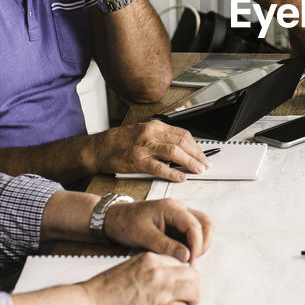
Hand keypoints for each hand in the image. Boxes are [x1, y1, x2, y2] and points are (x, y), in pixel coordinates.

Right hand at [80, 252, 200, 304]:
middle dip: (194, 285)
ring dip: (193, 298)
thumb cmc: (106, 288)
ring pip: (195, 290)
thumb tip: (168, 274)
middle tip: (189, 294)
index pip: (182, 261)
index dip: (184, 273)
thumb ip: (151, 267)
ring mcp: (160, 291)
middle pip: (193, 275)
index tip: (182, 281)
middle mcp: (159, 272)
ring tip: (187, 304)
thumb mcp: (131, 266)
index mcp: (152, 259)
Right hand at [92, 120, 211, 180]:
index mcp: (155, 126)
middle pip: (182, 142)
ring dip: (189, 162)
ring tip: (198, 170)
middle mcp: (151, 133)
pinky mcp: (137, 160)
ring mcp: (144, 146)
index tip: (203, 155)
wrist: (98, 148)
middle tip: (205, 164)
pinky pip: (159, 167)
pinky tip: (181, 177)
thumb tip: (182, 149)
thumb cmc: (120, 142)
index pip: (183, 134)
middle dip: (197, 154)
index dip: (196, 146)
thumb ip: (162, 139)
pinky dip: (172, 173)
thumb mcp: (144, 132)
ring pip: (174, 152)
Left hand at [103, 198, 211, 261]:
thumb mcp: (143, 236)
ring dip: (200, 244)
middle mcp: (179, 209)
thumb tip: (186, 256)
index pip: (195, 225)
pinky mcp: (177, 224)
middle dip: (203, 243)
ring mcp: (179, 216)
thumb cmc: (124, 223)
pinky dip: (192, 245)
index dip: (197, 245)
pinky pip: (192, 233)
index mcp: (171, 208)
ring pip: (202, 228)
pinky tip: (182, 255)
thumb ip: (166, 246)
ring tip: (188, 259)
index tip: (191, 261)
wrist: (113, 218)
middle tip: (192, 261)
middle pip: (206, 223)